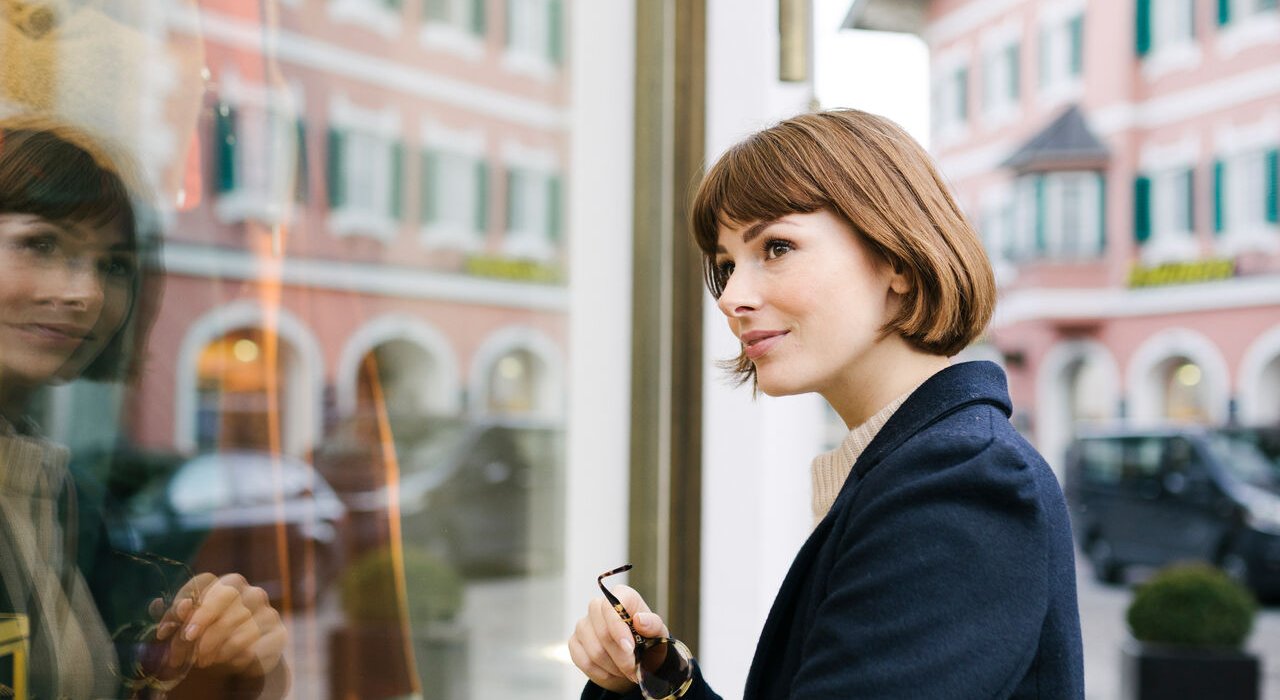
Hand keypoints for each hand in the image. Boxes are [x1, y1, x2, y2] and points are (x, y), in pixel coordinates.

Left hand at [154, 573, 286, 676]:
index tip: (165, 631)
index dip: (182, 603)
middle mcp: (250, 592)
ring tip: (203, 661)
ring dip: (216, 646)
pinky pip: (256, 644)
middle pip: (225, 595)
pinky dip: (236, 656)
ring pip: (239, 623)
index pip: (203, 581)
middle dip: (202, 619)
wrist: (248, 659)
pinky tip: (227, 662)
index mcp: (226, 583)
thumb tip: (155, 605)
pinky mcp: (278, 633)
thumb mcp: (191, 629)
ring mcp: (267, 611)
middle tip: (187, 642)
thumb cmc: (214, 639)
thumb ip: (176, 617)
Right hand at [568, 584, 669, 692]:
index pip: (610, 607)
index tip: (630, 648)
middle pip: (603, 633)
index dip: (618, 629)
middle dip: (621, 657)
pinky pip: (584, 662)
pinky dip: (602, 674)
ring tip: (627, 671)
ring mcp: (583, 624)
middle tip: (635, 670)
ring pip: (594, 651)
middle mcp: (597, 606)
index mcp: (620, 596)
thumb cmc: (649, 643)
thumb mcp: (658, 634)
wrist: (638, 661)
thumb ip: (653, 625)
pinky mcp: (574, 642)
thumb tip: (639, 619)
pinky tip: (613, 673)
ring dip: (614, 667)